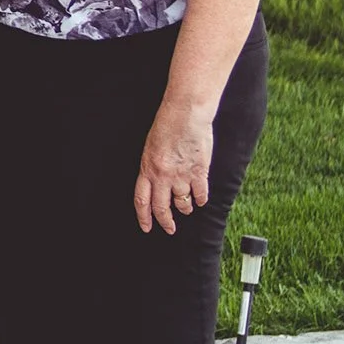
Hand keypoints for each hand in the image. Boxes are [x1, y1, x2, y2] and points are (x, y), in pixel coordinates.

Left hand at [135, 99, 214, 236]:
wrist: (186, 114)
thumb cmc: (167, 125)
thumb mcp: (151, 147)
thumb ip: (153, 166)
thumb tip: (158, 182)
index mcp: (147, 169)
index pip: (142, 200)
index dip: (144, 217)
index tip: (146, 227)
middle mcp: (162, 176)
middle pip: (162, 207)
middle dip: (165, 221)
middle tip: (170, 229)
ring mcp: (181, 175)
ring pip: (182, 202)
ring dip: (185, 208)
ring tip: (186, 209)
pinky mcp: (199, 172)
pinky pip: (200, 194)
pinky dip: (201, 200)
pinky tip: (201, 200)